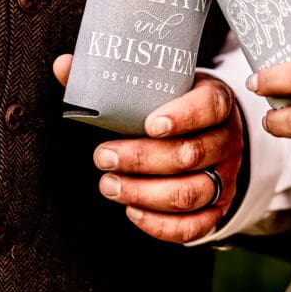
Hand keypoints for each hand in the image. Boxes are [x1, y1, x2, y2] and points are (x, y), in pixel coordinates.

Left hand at [53, 55, 243, 242]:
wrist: (209, 129)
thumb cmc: (174, 103)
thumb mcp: (158, 83)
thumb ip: (112, 78)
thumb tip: (64, 65)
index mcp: (216, 101)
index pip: (209, 107)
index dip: (182, 116)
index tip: (150, 124)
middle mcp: (227, 139)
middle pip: (190, 154)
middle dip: (141, 159)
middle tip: (103, 156)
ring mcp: (225, 176)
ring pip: (189, 193)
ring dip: (143, 193)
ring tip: (109, 184)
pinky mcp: (217, 206)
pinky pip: (194, 226)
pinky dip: (160, 224)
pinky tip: (132, 210)